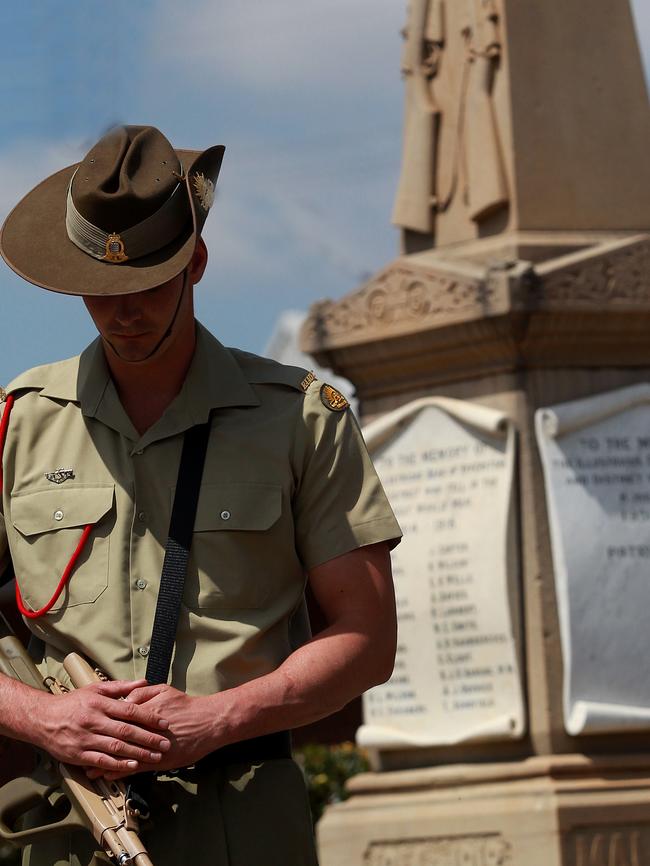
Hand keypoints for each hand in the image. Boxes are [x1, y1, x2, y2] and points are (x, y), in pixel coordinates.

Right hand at [30, 680, 171, 774]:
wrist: (42, 719)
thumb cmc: (72, 703)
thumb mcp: (95, 689)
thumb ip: (120, 687)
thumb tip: (143, 682)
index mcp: (100, 704)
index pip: (130, 710)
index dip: (149, 717)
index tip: (164, 723)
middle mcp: (94, 720)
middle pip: (126, 730)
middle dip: (148, 738)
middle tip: (165, 744)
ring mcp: (86, 738)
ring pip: (116, 747)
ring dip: (138, 753)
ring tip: (155, 757)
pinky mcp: (78, 754)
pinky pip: (101, 761)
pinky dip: (118, 765)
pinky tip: (131, 766)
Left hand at [86, 684, 217, 780]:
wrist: (208, 723)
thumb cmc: (186, 706)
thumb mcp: (165, 691)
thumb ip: (143, 691)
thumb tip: (123, 698)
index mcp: (144, 710)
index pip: (117, 715)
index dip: (101, 721)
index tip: (86, 723)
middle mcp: (144, 729)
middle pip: (115, 736)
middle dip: (96, 742)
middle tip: (80, 747)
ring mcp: (150, 746)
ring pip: (122, 754)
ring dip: (103, 761)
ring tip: (87, 767)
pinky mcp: (158, 761)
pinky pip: (134, 767)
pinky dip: (119, 771)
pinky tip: (108, 775)